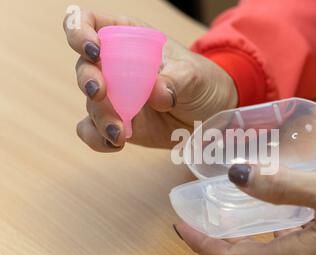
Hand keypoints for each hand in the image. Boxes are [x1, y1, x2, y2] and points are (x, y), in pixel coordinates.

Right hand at [63, 10, 236, 151]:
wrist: (210, 114)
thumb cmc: (202, 82)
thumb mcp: (195, 75)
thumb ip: (176, 80)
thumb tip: (157, 95)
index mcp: (128, 37)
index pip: (90, 23)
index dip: (80, 32)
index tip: (94, 50)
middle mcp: (113, 65)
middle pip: (84, 67)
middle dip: (88, 80)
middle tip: (101, 94)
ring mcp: (114, 96)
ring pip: (90, 103)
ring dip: (100, 118)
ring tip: (120, 133)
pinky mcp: (116, 122)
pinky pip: (93, 130)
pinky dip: (98, 138)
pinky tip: (115, 145)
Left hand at [175, 165, 315, 254]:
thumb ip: (284, 186)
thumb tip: (237, 176)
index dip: (202, 243)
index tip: (182, 225)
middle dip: (225, 234)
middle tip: (210, 205)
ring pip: (275, 253)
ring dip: (254, 230)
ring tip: (244, 201)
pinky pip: (297, 251)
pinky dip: (281, 231)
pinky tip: (288, 209)